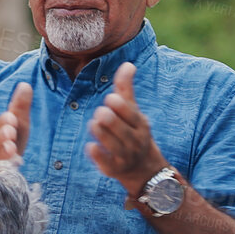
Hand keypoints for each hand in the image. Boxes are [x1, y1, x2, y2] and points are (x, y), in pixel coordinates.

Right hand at [0, 83, 31, 166]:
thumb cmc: (6, 146)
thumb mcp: (17, 127)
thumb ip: (19, 107)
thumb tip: (25, 85)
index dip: (2, 123)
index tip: (12, 117)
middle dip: (0, 137)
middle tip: (11, 130)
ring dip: (2, 154)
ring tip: (12, 148)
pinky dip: (2, 172)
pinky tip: (14, 167)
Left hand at [85, 62, 167, 197]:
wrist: (144, 168)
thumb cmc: (133, 132)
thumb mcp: (133, 111)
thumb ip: (126, 89)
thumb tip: (127, 64)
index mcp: (140, 124)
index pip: (130, 113)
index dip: (118, 104)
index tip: (109, 98)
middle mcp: (135, 141)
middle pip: (120, 128)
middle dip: (107, 118)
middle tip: (100, 113)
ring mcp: (125, 156)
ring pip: (111, 144)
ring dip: (99, 132)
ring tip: (94, 124)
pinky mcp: (114, 169)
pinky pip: (105, 162)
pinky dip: (96, 153)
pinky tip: (90, 146)